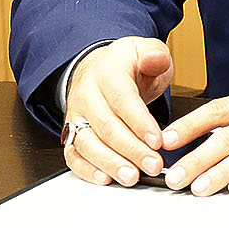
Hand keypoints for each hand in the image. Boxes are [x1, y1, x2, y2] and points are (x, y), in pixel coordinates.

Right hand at [62, 37, 174, 186]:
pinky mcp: (71, 133)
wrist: (99, 68)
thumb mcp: (146, 49)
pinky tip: (105, 178)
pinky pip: (74, 154)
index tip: (157, 141)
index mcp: (107, 72)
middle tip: (153, 165)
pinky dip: (87, 169)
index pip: (123, 100)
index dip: (139, 122)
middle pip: (107, 126)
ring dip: (110, 163)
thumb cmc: (127, 64)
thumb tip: (155, 59)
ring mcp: (76, 115)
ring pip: (88, 143)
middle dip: (131, 150)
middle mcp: (86, 95)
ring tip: (132, 176)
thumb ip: (154, 55)